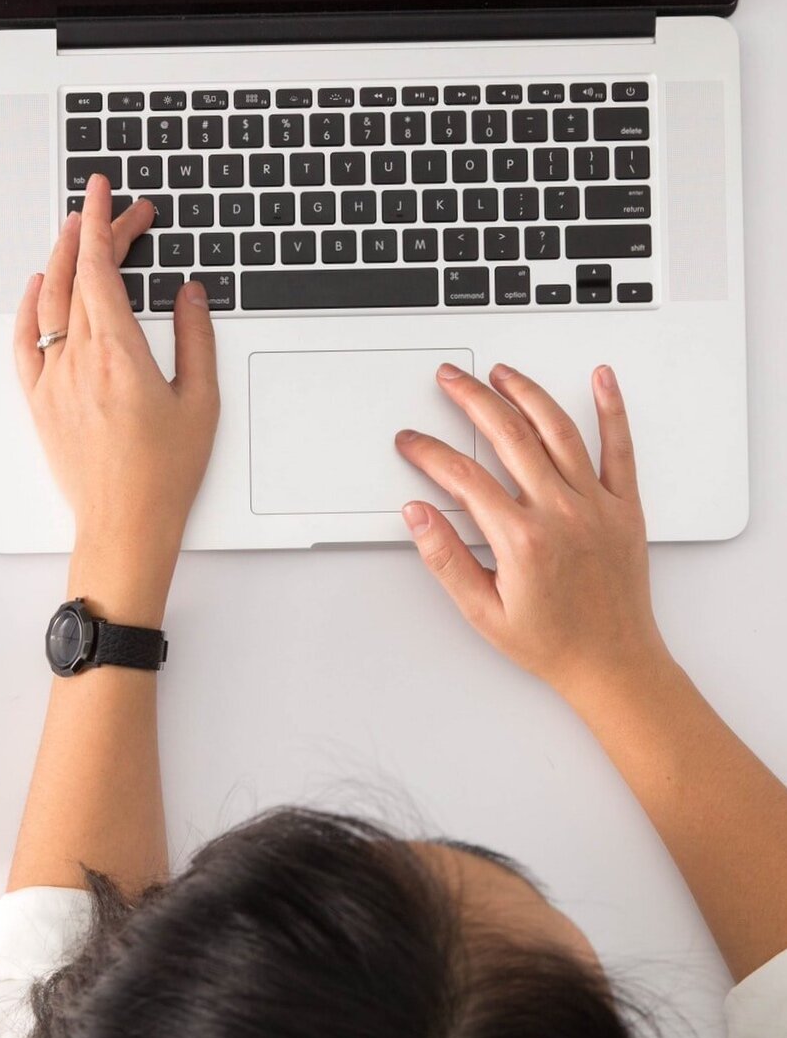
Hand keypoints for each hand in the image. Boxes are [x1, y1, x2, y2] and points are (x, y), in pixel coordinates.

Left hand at [13, 174, 219, 623]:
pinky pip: (25, 342)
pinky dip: (30, 307)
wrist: (124, 524)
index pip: (100, 269)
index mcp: (118, 353)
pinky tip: (39, 287)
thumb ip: (196, 338)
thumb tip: (189, 293)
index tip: (106, 194)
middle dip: (93, 233)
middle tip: (114, 210)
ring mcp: (53, 380)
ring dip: (60, 260)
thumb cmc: (164, 473)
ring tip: (76, 232)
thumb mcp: (200, 400)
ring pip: (47, 302)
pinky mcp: (40, 402)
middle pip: (76, 277)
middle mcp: (78, 361)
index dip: (103, 224)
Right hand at [396, 363, 668, 703]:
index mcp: (522, 540)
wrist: (614, 664)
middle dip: (471, 398)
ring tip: (502, 372)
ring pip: (557, 430)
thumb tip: (417, 514)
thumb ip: (445, 558)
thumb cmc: (553, 643)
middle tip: (450, 379)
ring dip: (526, 393)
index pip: (463, 477)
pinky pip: (620, 448)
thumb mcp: (482, 611)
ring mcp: (596, 506)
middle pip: (508, 435)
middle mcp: (561, 513)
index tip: (412, 441)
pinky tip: (601, 379)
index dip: (429, 452)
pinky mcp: (624, 507)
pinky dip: (612, 409)